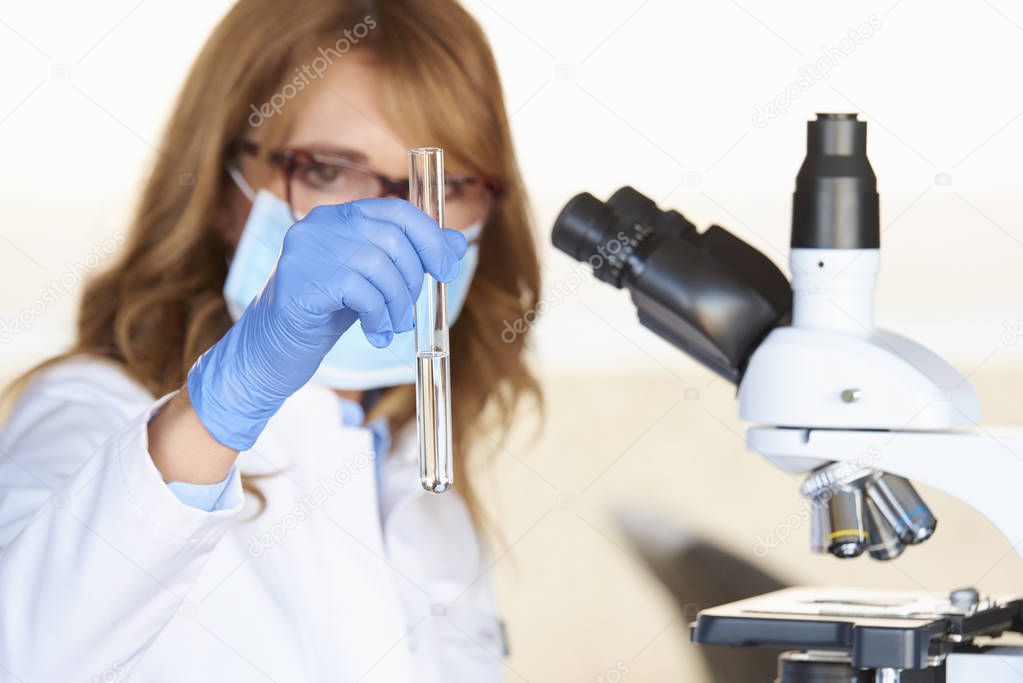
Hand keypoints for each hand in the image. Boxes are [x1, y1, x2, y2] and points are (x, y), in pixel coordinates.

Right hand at [187, 198, 466, 449]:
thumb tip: (458, 243)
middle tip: (409, 315)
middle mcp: (322, 223)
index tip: (446, 270)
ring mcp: (307, 249)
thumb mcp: (376, 281)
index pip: (398, 211)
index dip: (430, 239)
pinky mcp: (300, 280)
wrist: (275, 346)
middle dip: (412, 282)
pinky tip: (375, 335)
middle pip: (393, 239)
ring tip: (392, 328)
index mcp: (342, 215)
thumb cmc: (328, 310)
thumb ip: (412, 258)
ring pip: (379, 266)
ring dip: (397, 305)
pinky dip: (378, 317)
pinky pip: (360, 292)